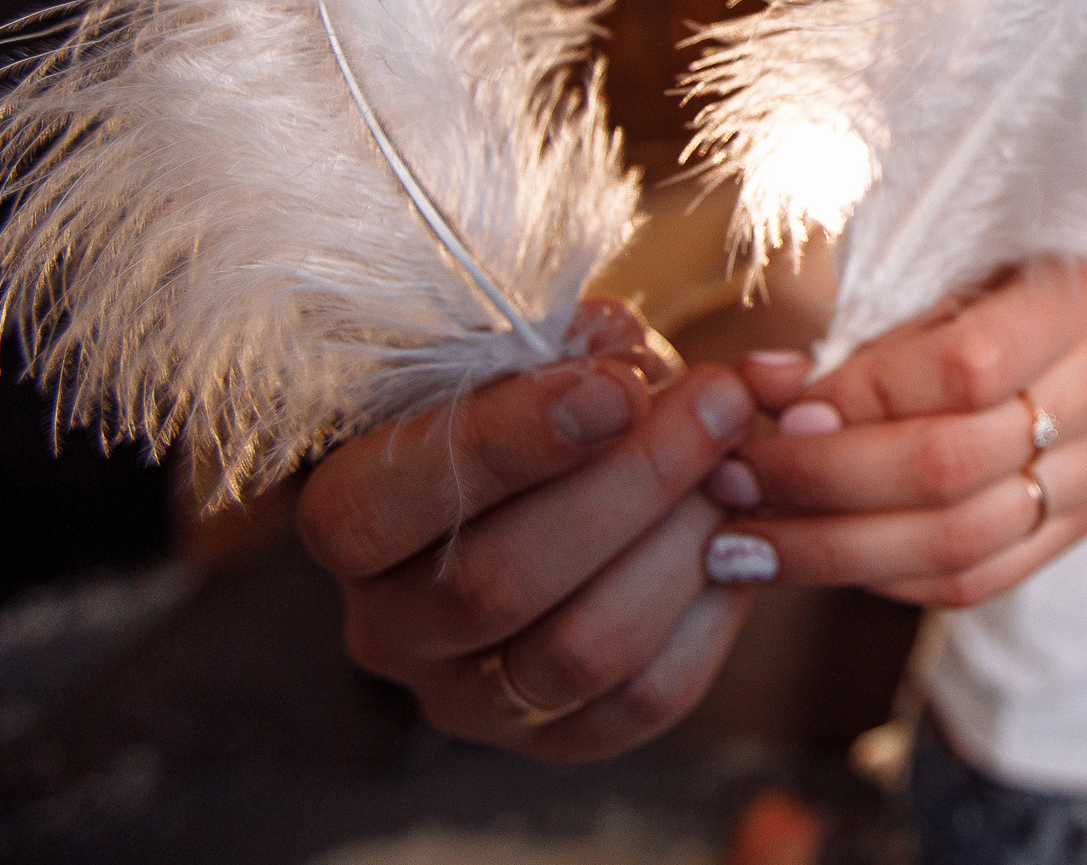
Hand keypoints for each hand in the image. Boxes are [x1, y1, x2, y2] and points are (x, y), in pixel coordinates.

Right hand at [296, 298, 756, 761]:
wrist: (576, 482)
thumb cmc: (540, 398)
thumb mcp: (528, 351)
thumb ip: (557, 347)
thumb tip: (615, 351)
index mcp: (348, 519)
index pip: (382, 506)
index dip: (506, 445)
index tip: (618, 386)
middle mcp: (390, 628)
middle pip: (495, 585)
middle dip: (630, 484)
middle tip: (718, 404)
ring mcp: (470, 699)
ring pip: (579, 651)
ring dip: (679, 545)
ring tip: (737, 464)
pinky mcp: (560, 738)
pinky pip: (645, 698)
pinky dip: (708, 611)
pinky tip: (737, 533)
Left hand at [700, 266, 1086, 607]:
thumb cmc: (998, 287)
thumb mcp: (942, 277)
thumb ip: (862, 336)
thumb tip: (759, 385)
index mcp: (1070, 304)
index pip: (963, 369)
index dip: (857, 399)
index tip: (773, 412)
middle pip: (951, 468)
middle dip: (821, 483)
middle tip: (731, 484)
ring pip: (959, 543)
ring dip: (834, 550)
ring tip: (747, 544)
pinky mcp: (1078, 527)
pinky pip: (975, 583)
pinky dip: (885, 579)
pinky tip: (819, 561)